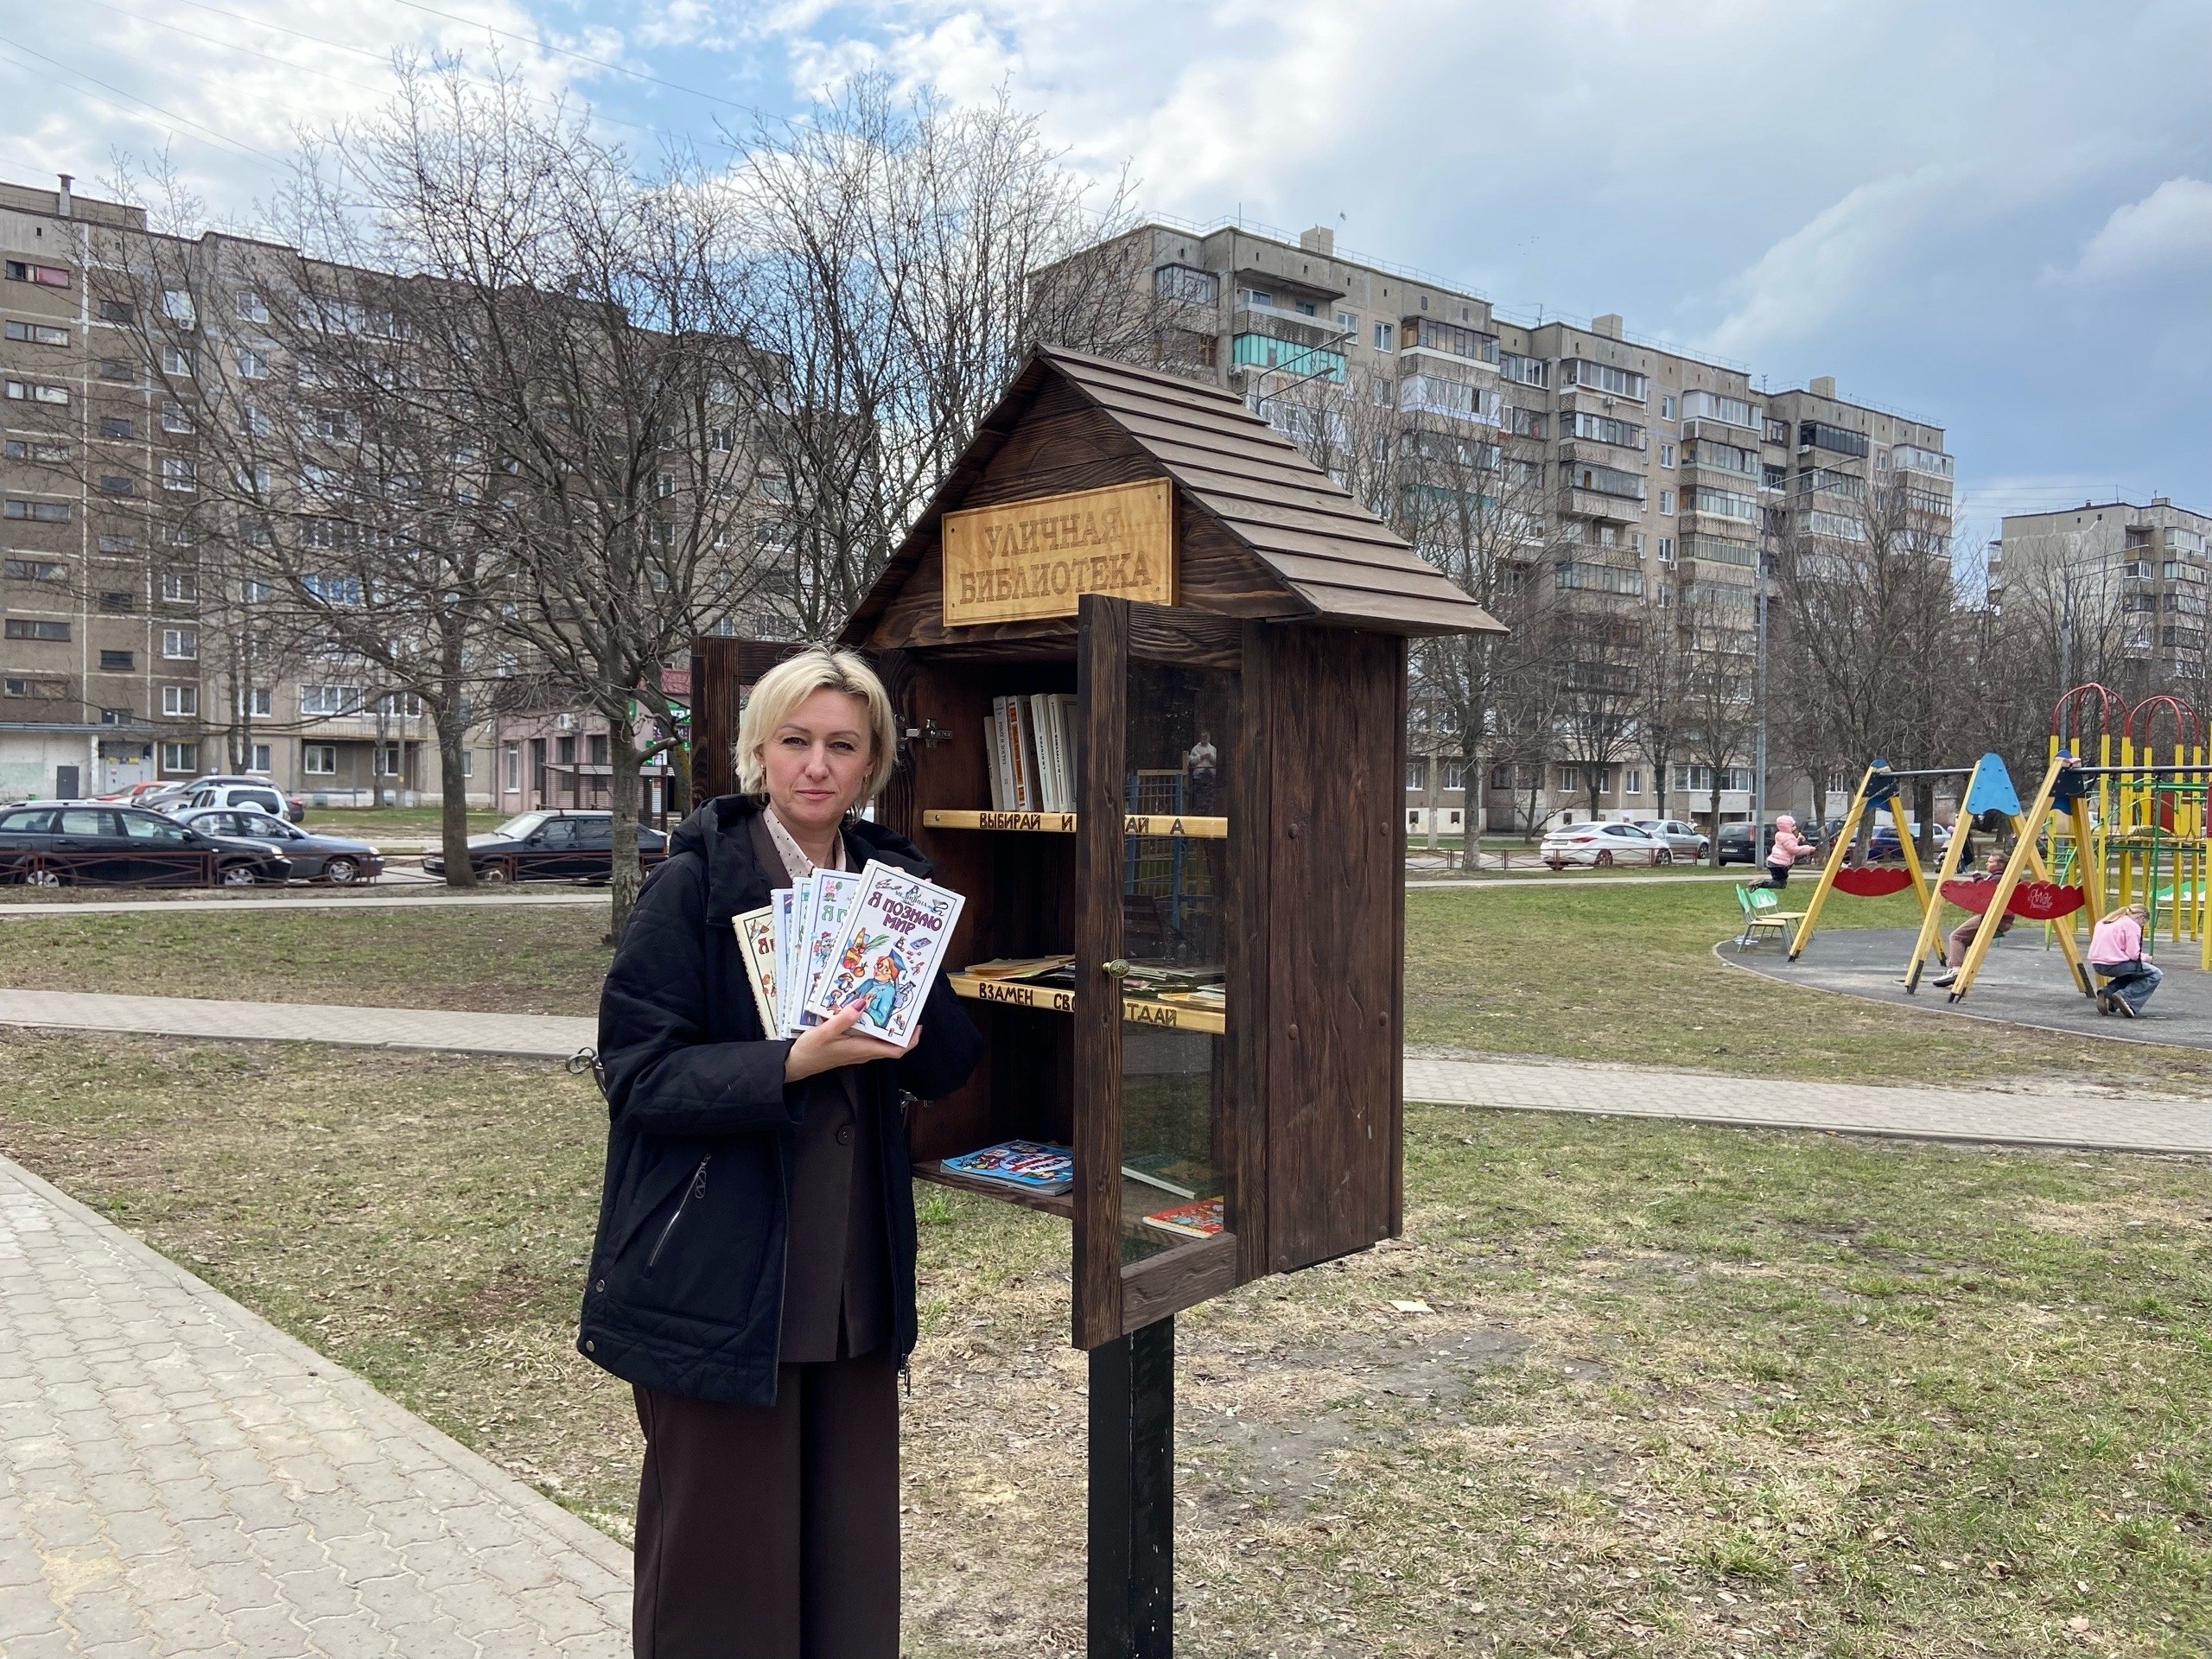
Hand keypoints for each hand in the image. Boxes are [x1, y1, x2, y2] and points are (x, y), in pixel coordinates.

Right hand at [784, 1001, 920, 1082]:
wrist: (795, 1065)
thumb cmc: (810, 1051)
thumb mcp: (825, 1032)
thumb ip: (843, 1019)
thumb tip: (861, 1005)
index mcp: (862, 1050)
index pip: (895, 1051)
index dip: (910, 1041)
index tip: (917, 1026)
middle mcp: (863, 1053)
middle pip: (891, 1045)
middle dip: (901, 1030)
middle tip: (904, 1009)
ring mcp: (857, 1052)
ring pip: (880, 1042)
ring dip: (887, 1028)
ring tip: (889, 1008)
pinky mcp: (850, 1049)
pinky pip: (869, 1040)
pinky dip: (874, 1029)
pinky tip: (867, 1014)